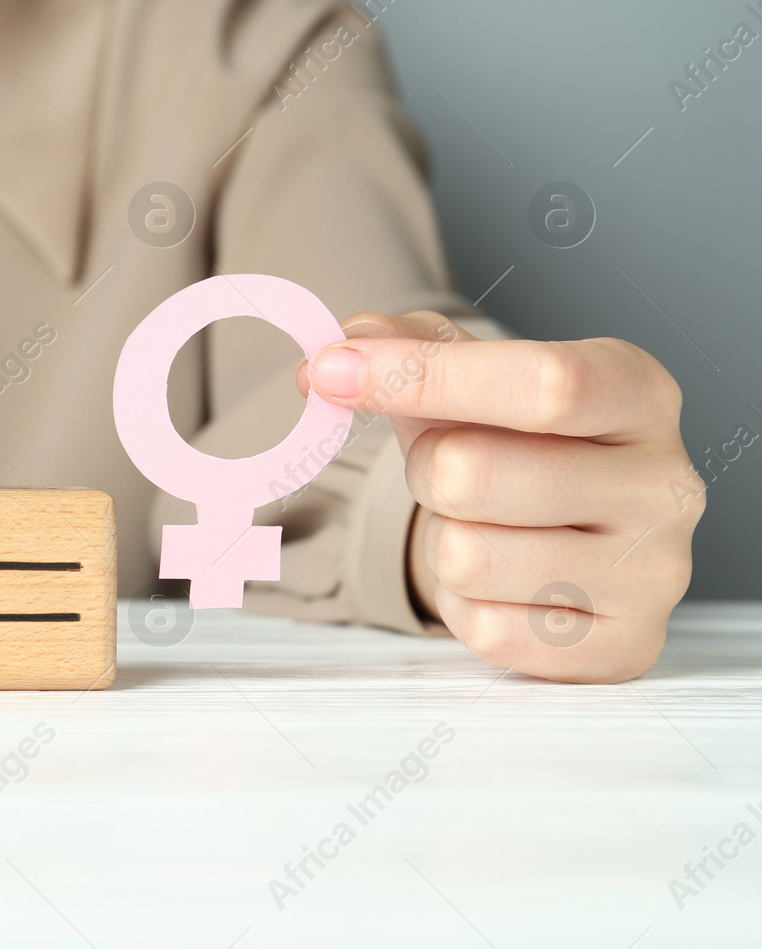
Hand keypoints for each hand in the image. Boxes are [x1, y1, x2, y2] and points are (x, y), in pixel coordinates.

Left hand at [299, 312, 702, 682]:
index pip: (541, 381)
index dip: (421, 374)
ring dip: (445, 543)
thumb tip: (341, 348)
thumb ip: (410, 348)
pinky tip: (504, 584)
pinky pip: (484, 628)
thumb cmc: (527, 449)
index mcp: (639, 394)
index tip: (331, 370)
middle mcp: (665, 482)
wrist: (585, 546)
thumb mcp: (477, 383)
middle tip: (446, 469)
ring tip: (486, 528)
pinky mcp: (621, 648)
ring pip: (464, 557)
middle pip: (471, 472)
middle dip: (425, 470)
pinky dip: (466, 607)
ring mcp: (652, 573)